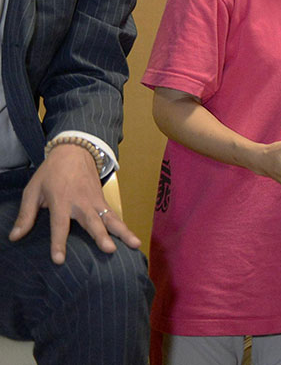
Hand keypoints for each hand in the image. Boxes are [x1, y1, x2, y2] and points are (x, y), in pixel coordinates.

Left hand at [9, 143, 140, 263]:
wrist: (75, 150)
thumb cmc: (51, 172)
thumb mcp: (33, 190)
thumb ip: (26, 215)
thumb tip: (15, 237)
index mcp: (61, 201)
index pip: (59, 225)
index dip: (58, 243)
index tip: (59, 260)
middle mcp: (81, 203)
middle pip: (92, 222)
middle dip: (101, 236)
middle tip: (110, 249)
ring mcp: (95, 201)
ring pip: (111, 218)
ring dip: (123, 231)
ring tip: (134, 244)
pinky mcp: (103, 200)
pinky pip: (114, 215)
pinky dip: (124, 226)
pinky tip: (133, 238)